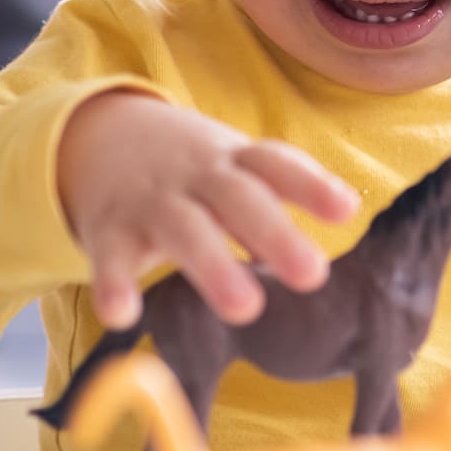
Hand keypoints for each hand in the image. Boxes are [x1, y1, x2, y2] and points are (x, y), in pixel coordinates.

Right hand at [58, 90, 359, 328]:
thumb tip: (319, 251)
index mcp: (236, 160)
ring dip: (215, 267)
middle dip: (277, 235)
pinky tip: (123, 315)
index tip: (347, 210)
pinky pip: (110, 256)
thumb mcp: (235, 175)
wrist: (103, 134)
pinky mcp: (109, 229)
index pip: (277, 165)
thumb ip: (271, 211)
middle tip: (314, 275)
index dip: (312, 185)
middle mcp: (198, 176)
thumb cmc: (195, 171)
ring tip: (246, 309)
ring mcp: (152, 201)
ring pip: (185, 229)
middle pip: (240, 199)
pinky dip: (114, 284)